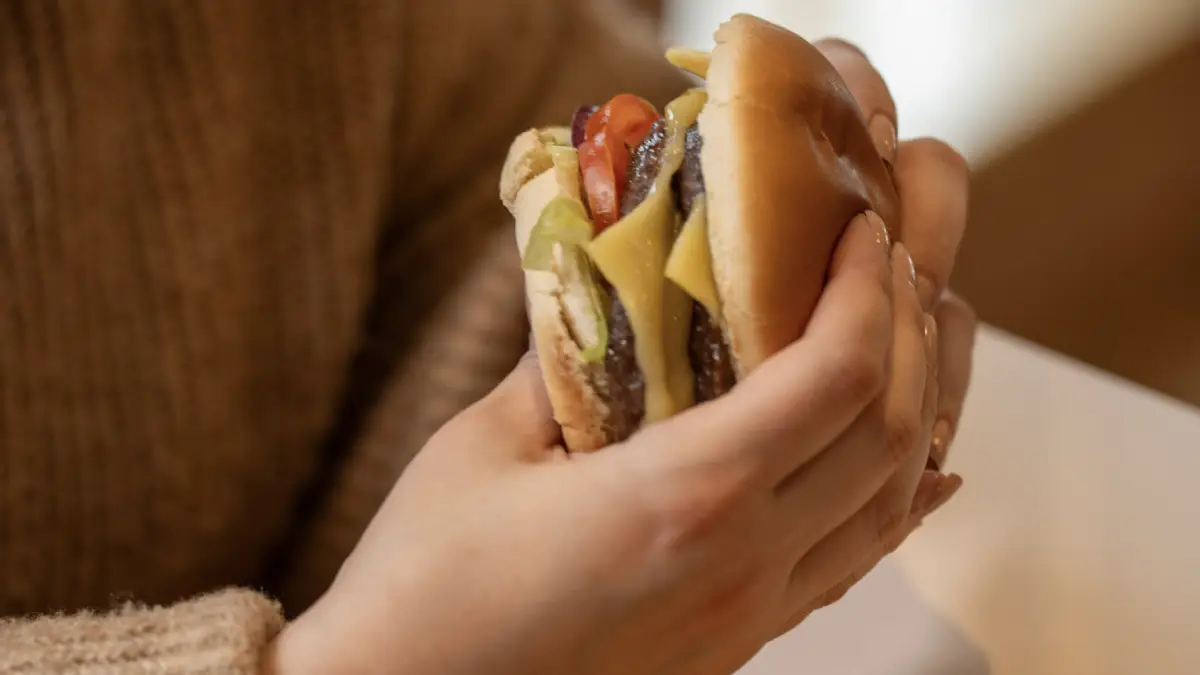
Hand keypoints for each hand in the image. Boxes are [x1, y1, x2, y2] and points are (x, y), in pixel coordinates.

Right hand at [268, 210, 936, 674]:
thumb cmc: (424, 589)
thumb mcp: (483, 449)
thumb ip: (565, 360)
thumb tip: (609, 285)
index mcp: (682, 500)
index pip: (832, 378)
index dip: (865, 290)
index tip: (863, 228)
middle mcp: (742, 563)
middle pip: (890, 433)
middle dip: (912, 331)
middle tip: (900, 260)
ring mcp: (751, 614)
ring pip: (894, 504)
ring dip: (929, 407)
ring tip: (926, 334)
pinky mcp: (740, 643)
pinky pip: (856, 565)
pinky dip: (906, 502)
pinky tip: (933, 472)